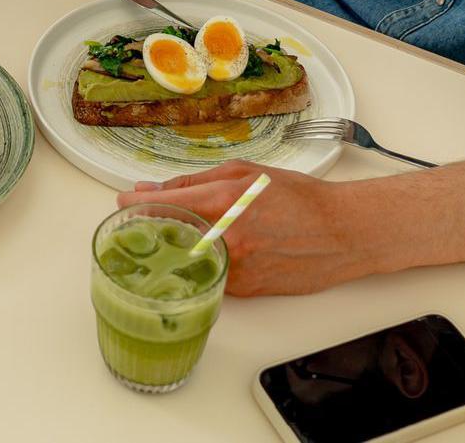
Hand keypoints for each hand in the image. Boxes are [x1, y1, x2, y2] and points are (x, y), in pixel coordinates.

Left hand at [117, 161, 364, 295]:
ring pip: (187, 260)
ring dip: (179, 247)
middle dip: (154, 227)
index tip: (123, 204)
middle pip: (168, 237)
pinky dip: (205, 263)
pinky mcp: (243, 290)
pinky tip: (218, 251)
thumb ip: (196, 182)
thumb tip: (154, 188)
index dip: (136, 205)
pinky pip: (211, 275)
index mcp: (224, 203)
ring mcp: (234, 269)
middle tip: (148, 219)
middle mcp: (225, 239)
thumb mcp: (246, 174)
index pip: (164, 206)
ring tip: (188, 234)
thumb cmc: (299, 198)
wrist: (341, 233)